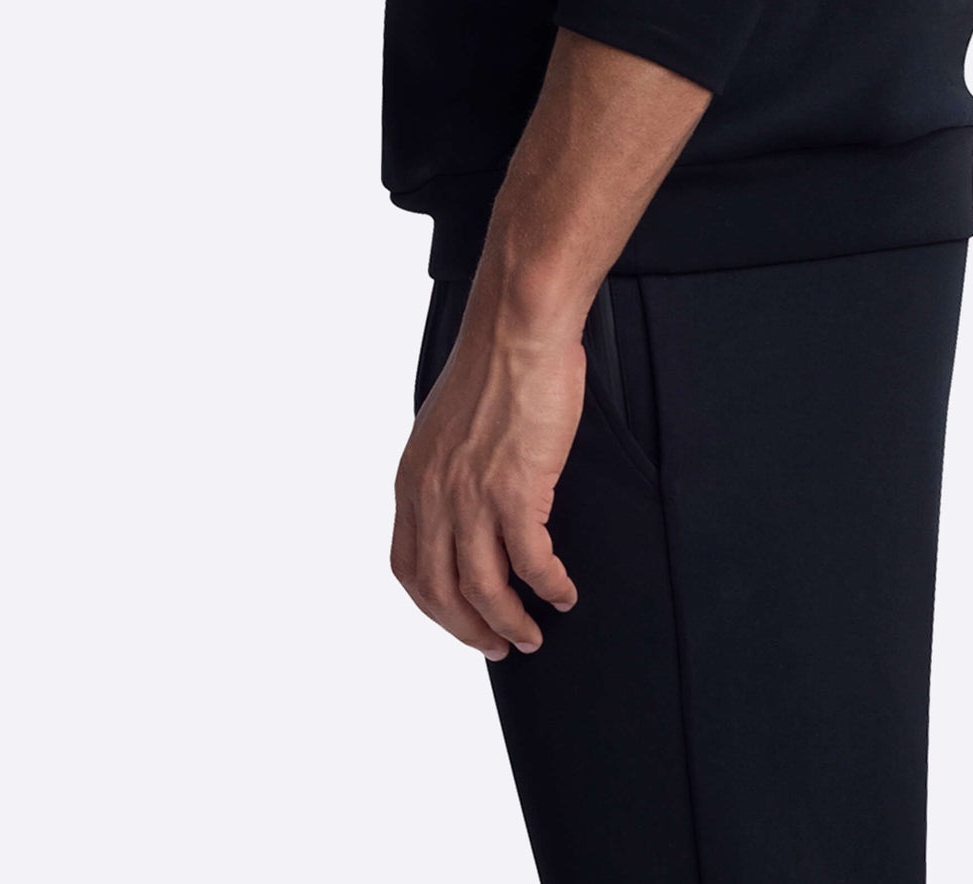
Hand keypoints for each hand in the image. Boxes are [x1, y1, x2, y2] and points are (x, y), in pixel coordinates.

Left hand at [391, 287, 585, 658]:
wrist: (518, 328)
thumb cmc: (494, 364)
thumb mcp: (445, 426)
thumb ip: (446, 471)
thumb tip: (467, 505)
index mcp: (413, 480)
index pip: (409, 568)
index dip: (434, 607)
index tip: (461, 620)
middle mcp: (433, 496)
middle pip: (441, 593)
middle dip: (470, 629)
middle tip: (500, 645)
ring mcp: (472, 498)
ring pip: (485, 589)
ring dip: (509, 622)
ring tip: (533, 634)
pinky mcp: (517, 492)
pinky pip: (532, 563)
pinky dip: (548, 587)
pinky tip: (563, 593)